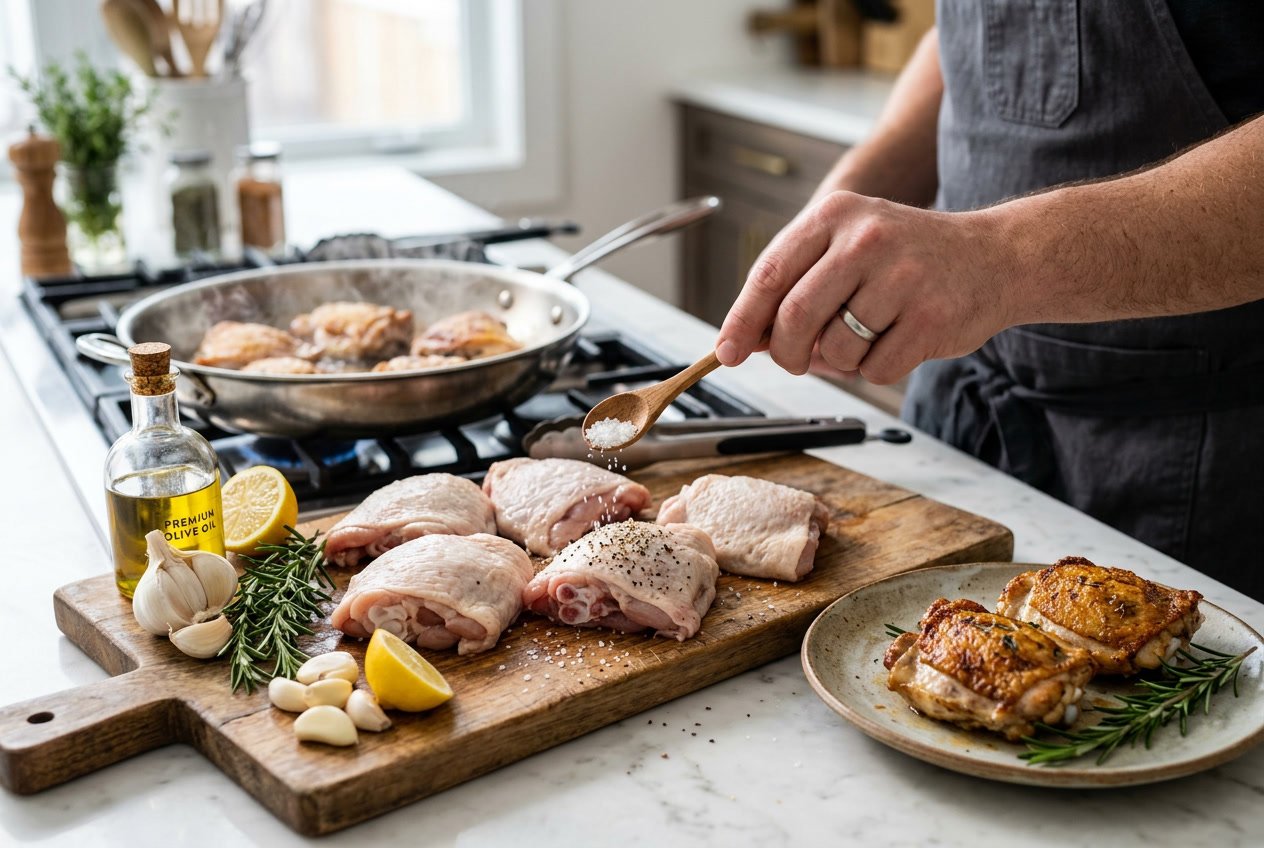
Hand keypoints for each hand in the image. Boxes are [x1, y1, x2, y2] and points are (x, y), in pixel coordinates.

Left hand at [714, 191, 1018, 384]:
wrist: (995, 257)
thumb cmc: (908, 258)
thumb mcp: (847, 248)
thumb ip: (796, 286)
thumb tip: (745, 339)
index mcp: (836, 215)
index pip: (769, 274)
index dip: (742, 320)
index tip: (727, 351)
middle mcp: (866, 238)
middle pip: (794, 317)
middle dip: (787, 352)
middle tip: (797, 360)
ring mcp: (901, 277)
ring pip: (835, 350)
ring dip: (841, 360)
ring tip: (869, 334)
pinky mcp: (930, 317)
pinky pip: (875, 369)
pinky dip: (877, 368)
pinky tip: (900, 338)